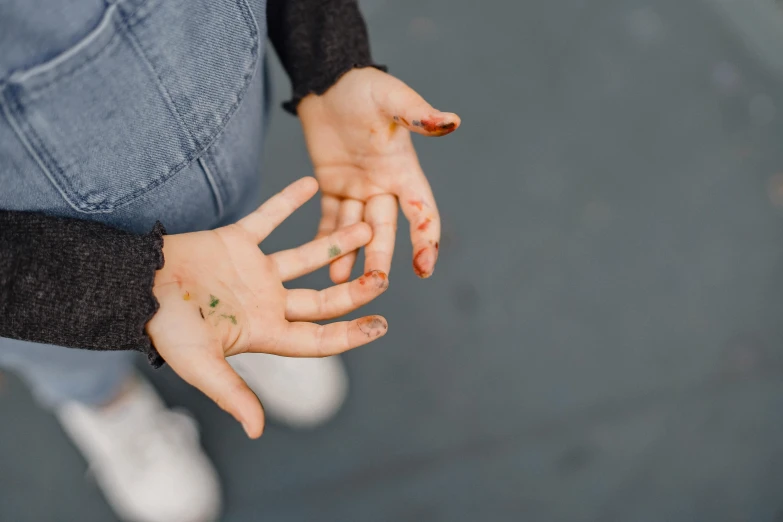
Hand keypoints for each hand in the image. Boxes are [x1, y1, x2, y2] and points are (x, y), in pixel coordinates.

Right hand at [145, 178, 389, 437]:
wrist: (131, 288)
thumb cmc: (164, 329)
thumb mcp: (200, 364)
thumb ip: (231, 393)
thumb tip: (258, 430)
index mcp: (265, 331)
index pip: (318, 338)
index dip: (351, 334)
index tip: (382, 324)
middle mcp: (268, 301)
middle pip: (322, 298)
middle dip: (354, 289)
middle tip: (384, 274)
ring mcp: (255, 270)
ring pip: (306, 255)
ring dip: (337, 241)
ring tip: (368, 223)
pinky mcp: (237, 241)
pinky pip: (269, 217)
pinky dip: (287, 201)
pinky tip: (310, 183)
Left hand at [298, 67, 459, 281]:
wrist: (330, 82)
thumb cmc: (364, 87)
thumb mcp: (391, 97)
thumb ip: (417, 113)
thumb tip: (452, 122)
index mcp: (403, 169)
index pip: (420, 210)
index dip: (425, 238)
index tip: (425, 268)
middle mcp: (384, 185)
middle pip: (385, 228)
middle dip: (380, 256)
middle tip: (374, 284)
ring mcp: (359, 189)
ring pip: (356, 230)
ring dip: (350, 255)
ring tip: (339, 282)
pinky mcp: (333, 188)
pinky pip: (329, 219)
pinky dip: (326, 239)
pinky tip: (321, 262)